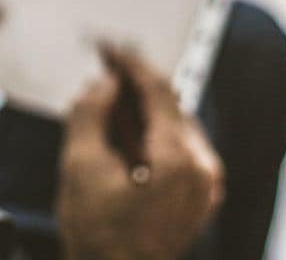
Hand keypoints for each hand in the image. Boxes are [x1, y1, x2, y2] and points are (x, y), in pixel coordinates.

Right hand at [56, 51, 223, 259]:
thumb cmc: (99, 236)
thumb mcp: (80, 166)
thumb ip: (91, 113)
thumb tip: (105, 84)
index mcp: (178, 159)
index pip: (159, 91)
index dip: (131, 65)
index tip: (110, 50)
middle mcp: (202, 168)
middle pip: (170, 107)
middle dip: (135, 89)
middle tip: (105, 73)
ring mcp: (205, 185)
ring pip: (174, 127)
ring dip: (143, 112)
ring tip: (108, 105)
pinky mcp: (200, 196)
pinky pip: (179, 150)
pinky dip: (153, 136)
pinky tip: (125, 134)